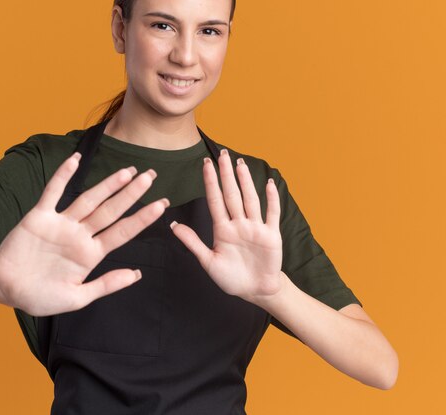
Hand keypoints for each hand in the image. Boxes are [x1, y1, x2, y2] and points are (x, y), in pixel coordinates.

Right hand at [0, 152, 167, 316]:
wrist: (6, 288)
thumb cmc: (40, 295)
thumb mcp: (77, 297)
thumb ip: (106, 285)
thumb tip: (137, 275)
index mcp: (91, 254)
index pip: (122, 232)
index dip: (142, 218)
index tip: (162, 205)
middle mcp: (80, 235)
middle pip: (111, 210)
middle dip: (131, 194)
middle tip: (151, 176)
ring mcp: (61, 224)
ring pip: (88, 199)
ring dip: (107, 185)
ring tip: (127, 171)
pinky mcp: (39, 217)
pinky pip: (53, 193)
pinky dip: (63, 176)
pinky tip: (75, 160)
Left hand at [170, 149, 282, 303]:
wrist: (255, 291)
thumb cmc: (231, 277)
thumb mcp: (208, 261)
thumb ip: (193, 242)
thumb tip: (173, 225)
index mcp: (222, 229)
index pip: (215, 200)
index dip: (210, 182)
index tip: (205, 164)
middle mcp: (239, 224)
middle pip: (232, 194)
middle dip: (226, 175)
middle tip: (222, 154)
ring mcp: (255, 228)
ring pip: (250, 200)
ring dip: (246, 182)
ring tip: (240, 164)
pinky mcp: (271, 235)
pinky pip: (272, 214)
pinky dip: (272, 199)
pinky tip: (270, 183)